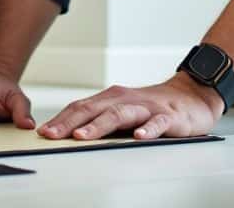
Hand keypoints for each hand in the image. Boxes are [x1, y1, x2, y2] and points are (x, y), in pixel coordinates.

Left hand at [38, 74, 222, 140]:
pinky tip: (139, 137)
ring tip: (83, 136)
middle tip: (51, 135)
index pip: (80, 107)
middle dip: (69, 123)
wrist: (192, 95)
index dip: (60, 120)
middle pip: (93, 109)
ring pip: (119, 114)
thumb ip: (100, 119)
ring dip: (99, 125)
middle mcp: (125, 99)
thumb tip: (68, 135)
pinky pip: (157, 123)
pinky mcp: (168, 116)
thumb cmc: (153, 106)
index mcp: (111, 98)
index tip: (42, 132)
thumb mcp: (123, 110)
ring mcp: (146, 107)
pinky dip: (147, 130)